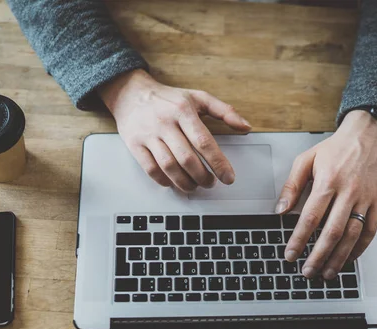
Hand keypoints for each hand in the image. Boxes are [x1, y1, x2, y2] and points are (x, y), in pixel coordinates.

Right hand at [98, 69, 251, 191]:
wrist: (130, 93)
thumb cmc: (168, 99)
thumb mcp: (198, 97)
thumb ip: (225, 111)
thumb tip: (246, 126)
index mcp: (183, 110)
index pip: (204, 142)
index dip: (218, 163)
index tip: (228, 177)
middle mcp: (165, 122)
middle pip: (187, 158)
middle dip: (203, 176)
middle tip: (211, 183)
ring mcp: (148, 135)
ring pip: (169, 167)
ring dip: (185, 182)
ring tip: (195, 185)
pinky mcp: (135, 144)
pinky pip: (151, 169)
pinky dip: (164, 181)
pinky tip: (174, 182)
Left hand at [275, 110, 376, 279]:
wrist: (370, 134)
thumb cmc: (335, 148)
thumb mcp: (306, 159)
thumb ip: (291, 185)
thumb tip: (280, 209)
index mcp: (328, 181)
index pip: (311, 217)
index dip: (299, 239)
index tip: (291, 254)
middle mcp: (349, 192)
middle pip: (332, 232)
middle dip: (318, 255)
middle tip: (307, 271)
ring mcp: (366, 199)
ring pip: (352, 236)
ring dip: (338, 258)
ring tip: (326, 273)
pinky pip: (370, 231)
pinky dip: (359, 249)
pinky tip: (348, 259)